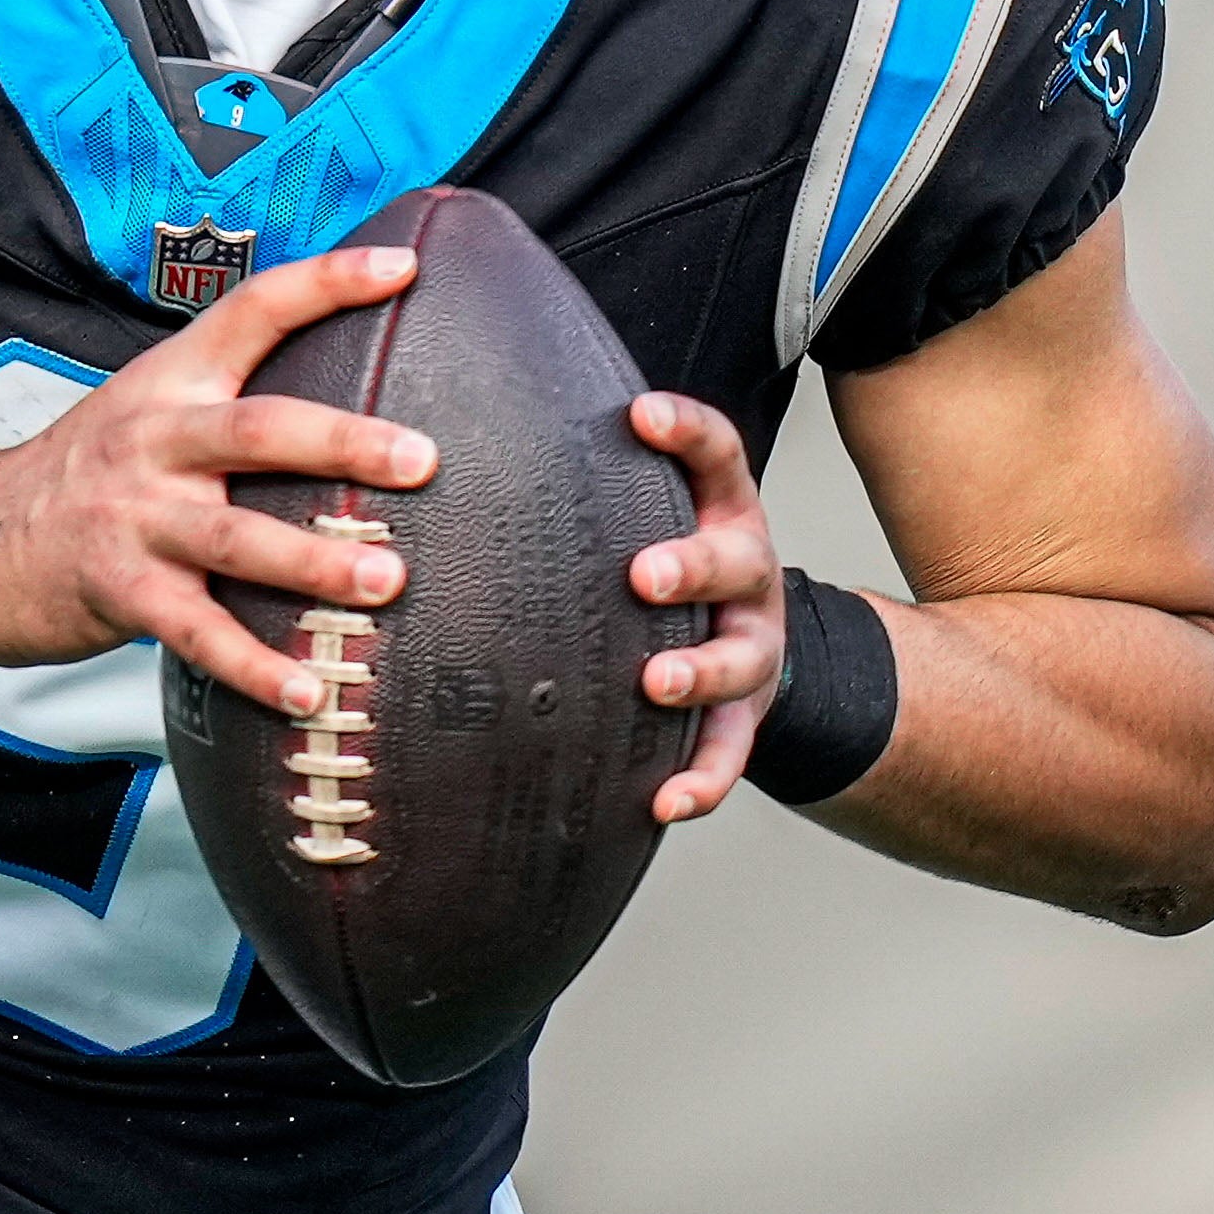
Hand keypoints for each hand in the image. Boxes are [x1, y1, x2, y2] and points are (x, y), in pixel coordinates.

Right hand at [0, 246, 437, 718]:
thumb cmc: (85, 472)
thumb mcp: (146, 407)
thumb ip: (229, 395)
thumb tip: (344, 398)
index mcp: (170, 382)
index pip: (252, 312)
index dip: (327, 283)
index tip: (403, 266)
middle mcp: (155, 441)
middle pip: (258, 432)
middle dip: (344, 443)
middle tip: (420, 458)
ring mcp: (137, 519)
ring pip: (236, 538)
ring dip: (316, 562)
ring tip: (386, 581)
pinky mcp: (124, 593)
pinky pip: (201, 634)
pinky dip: (257, 667)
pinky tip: (309, 691)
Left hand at [628, 393, 783, 823]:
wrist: (746, 638)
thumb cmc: (665, 564)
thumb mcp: (650, 508)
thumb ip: (592, 476)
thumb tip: (463, 434)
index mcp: (720, 510)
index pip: (717, 453)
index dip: (686, 429)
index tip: (641, 413)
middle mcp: (745, 573)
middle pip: (734, 561)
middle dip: (691, 565)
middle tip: (644, 574)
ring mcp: (749, 645)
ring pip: (737, 660)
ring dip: (698, 671)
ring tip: (657, 681)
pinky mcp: (744, 714)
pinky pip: (728, 751)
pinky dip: (702, 779)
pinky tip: (665, 800)